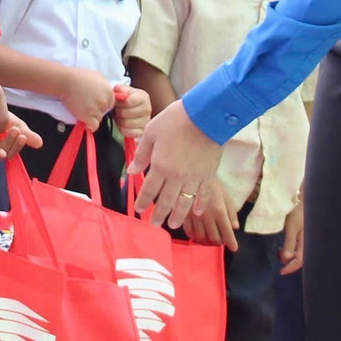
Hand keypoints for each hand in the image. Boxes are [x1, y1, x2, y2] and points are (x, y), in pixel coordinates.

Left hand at [0, 112, 42, 161]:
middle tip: (18, 131)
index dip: (17, 145)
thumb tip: (40, 143)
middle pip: (0, 153)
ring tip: (1, 140)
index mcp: (0, 146)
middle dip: (10, 143)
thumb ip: (26, 133)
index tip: (23, 135)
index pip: (10, 151)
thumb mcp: (13, 123)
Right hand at [56, 69, 115, 128]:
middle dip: (97, 109)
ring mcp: (97, 109)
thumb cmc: (79, 77)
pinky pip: (93, 126)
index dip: (102, 103)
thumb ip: (104, 85)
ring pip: (98, 119)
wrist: (66, 81)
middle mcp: (105, 101)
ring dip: (91, 117)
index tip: (94, 102)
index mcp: (109, 92)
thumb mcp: (97, 76)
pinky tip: (84, 121)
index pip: (110, 103)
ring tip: (82, 109)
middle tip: (87, 104)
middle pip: (105, 111)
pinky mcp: (88, 116)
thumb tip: (105, 92)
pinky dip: (89, 125)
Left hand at [112, 86, 151, 138]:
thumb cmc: (124, 99)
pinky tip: (122, 124)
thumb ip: (119, 89)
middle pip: (127, 113)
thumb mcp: (121, 90)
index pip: (128, 102)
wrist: (128, 107)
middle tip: (117, 110)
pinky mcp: (142, 131)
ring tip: (119, 116)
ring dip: (119, 121)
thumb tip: (117, 94)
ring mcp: (146, 121)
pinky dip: (123, 129)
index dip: (119, 103)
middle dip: (118, 112)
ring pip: (127, 123)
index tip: (117, 102)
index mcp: (143, 97)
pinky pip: (130, 133)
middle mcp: (147, 109)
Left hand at [128, 100, 224, 229]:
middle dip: (158, 215)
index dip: (143, 202)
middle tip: (154, 224)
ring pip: (184, 203)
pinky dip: (200, 206)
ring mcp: (194, 178)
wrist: (205, 116)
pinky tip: (196, 213)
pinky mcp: (209, 175)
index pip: (149, 190)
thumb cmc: (175, 121)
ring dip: (178, 216)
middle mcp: (176, 177)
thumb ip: (142, 154)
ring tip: (173, 224)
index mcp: (160, 166)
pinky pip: (203, 196)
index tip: (139, 210)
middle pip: (166, 201)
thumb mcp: (151, 133)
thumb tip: (132, 171)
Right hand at [180, 177, 239, 251]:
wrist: (193, 174)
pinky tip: (198, 236)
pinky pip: (189, 232)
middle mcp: (207, 216)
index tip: (234, 248)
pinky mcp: (184, 215)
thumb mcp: (226, 195)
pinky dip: (195, 237)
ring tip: (210, 239)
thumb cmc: (213, 184)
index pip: (227, 232)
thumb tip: (235, 227)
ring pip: (201, 237)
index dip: (231, 242)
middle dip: (220, 242)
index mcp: (219, 210)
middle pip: (214, 238)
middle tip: (222, 240)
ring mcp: (194, 217)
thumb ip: (231, 212)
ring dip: (207, 241)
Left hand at [279, 201, 303, 274]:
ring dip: (288, 255)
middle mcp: (308, 243)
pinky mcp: (304, 237)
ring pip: (298, 254)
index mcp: (307, 243)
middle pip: (300, 259)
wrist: (305, 201)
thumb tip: (286, 258)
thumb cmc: (298, 212)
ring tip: (278, 250)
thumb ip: (289, 243)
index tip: (281, 272)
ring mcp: (307, 240)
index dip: (290, 268)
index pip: (300, 261)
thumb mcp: (291, 227)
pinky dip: (290, 250)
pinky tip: (284, 246)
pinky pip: (298, 249)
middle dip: (288, 261)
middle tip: (277, 255)